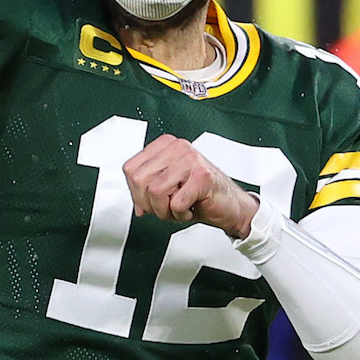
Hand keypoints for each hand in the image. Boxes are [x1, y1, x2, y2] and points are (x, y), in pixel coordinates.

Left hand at [123, 134, 259, 238]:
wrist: (230, 206)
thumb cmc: (201, 195)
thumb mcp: (167, 190)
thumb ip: (147, 191)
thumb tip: (137, 205)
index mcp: (166, 145)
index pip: (130, 169)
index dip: (135, 192)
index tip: (148, 201)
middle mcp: (178, 147)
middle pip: (140, 180)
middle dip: (149, 204)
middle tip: (166, 207)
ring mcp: (191, 159)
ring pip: (156, 191)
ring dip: (165, 210)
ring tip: (179, 207)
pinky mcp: (202, 175)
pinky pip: (176, 203)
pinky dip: (180, 214)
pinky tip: (190, 208)